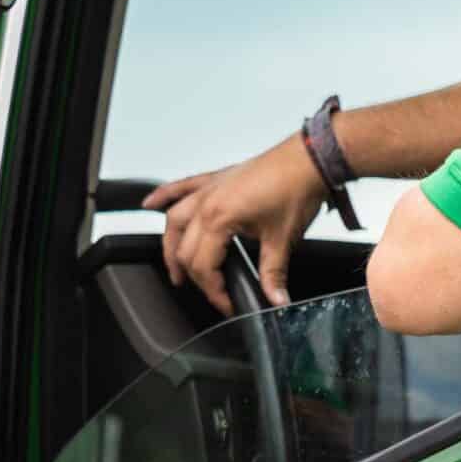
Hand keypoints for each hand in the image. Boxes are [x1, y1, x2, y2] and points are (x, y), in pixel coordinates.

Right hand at [147, 134, 326, 315]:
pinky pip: (180, 186)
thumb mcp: (283, 239)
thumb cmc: (296, 188)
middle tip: (212, 293)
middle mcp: (207, 202)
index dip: (214, 291)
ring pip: (174, 221)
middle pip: (184, 249)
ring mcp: (209, 188)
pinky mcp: (217, 178)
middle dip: (195, 276)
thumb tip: (275, 298)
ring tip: (175, 267)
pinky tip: (151, 203)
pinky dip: (163, 195)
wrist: (309, 158)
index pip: (203, 266)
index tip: (227, 303)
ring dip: (170, 245)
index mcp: (219, 218)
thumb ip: (274, 273)